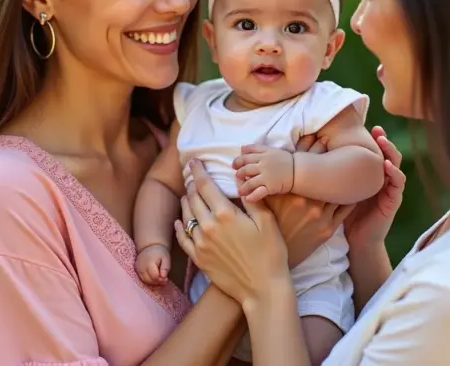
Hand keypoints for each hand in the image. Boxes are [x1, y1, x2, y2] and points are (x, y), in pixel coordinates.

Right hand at [135, 244, 170, 285]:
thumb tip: (164, 277)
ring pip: (145, 281)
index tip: (166, 279)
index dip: (161, 280)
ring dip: (153, 282)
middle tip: (164, 279)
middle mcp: (141, 266)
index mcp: (149, 263)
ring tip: (159, 278)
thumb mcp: (166, 258)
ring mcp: (137, 268)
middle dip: (157, 282)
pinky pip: (142, 278)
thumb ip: (166, 268)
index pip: (154, 277)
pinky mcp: (136, 270)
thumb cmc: (160, 253)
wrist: (151, 246)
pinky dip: (148, 280)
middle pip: (149, 280)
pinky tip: (154, 277)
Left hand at [174, 159, 288, 304]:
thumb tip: (240, 180)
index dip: (198, 171)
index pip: (206, 186)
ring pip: (186, 216)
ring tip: (188, 194)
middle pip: (194, 199)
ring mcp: (201, 244)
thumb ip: (251, 199)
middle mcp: (208, 227)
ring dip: (186, 202)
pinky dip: (179, 227)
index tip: (193, 162)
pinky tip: (178, 222)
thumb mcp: (267, 222)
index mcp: (225, 214)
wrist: (262, 289)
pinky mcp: (199, 259)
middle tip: (191, 175)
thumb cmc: (270, 254)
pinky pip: (183, 239)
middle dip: (191, 184)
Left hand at [233, 144, 294, 201]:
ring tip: (240, 191)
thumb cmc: (284, 160)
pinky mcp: (271, 187)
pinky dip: (252, 196)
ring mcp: (266, 176)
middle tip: (236, 177)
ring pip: (250, 182)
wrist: (298, 170)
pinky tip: (248, 198)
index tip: (234, 165)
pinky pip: (259, 192)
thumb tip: (241, 148)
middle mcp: (263, 165)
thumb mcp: (270, 150)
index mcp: (262, 155)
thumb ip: (256, 148)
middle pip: (246, 169)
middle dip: (239, 174)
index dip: (237, 161)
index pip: (246, 157)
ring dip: (243, 187)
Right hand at [265, 135, 353, 267]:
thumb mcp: (256, 209)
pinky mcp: (329, 229)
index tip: (316, 134)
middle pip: (324, 171)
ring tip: (352, 158)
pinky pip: (345, 209)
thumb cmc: (262, 235)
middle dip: (330, 154)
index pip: (303, 163)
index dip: (310, 147)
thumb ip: (252, 188)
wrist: (272, 267)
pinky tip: (356, 185)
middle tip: (336, 139)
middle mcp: (307, 201)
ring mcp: (320, 216)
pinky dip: (351, 196)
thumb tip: (237, 171)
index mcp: (288, 193)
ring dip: (345, 172)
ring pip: (338, 187)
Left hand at [343, 126, 405, 248]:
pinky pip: (398, 184)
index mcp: (369, 174)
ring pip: (395, 164)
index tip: (363, 125)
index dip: (370, 138)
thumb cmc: (344, 215)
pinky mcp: (394, 201)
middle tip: (377, 129)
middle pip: (386, 153)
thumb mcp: (338, 190)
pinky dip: (394, 173)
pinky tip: (387, 166)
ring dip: (390, 151)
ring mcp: (389, 188)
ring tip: (383, 141)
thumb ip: (333, 174)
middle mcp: (381, 178)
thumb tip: (310, 154)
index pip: (372, 151)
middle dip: (383, 139)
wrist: (357, 241)